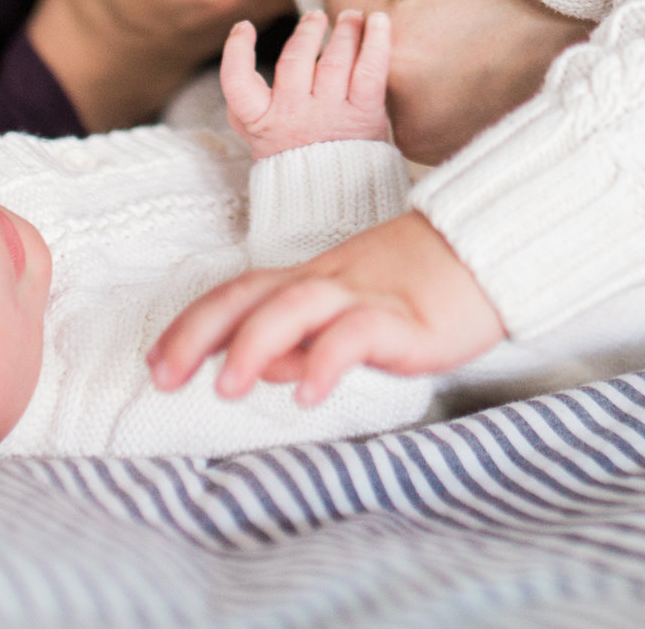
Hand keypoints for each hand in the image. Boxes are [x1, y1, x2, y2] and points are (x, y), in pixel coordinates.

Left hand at [148, 212, 506, 405]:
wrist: (489, 251)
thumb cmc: (419, 286)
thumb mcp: (351, 313)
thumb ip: (303, 340)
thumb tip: (258, 370)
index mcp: (311, 280)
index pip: (238, 295)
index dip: (192, 325)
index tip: (154, 362)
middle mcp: (326, 282)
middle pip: (250, 295)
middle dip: (198, 334)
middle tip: (160, 376)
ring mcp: (364, 295)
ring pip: (295, 307)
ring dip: (253, 345)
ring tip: (225, 389)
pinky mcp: (403, 317)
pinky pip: (357, 334)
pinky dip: (327, 360)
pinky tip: (308, 393)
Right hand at [221, 9, 391, 158]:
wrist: (336, 205)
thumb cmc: (297, 167)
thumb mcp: (259, 142)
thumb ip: (245, 109)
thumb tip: (236, 61)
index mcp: (264, 123)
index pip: (238, 83)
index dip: (236, 51)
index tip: (243, 27)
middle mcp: (294, 116)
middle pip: (296, 61)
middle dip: (307, 33)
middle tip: (316, 16)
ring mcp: (330, 115)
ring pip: (333, 60)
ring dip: (343, 31)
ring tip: (350, 17)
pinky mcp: (364, 116)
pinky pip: (370, 71)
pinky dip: (375, 43)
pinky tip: (378, 21)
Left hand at [322, 0, 590, 164]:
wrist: (595, 56)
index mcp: (399, 44)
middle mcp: (396, 99)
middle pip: (353, 35)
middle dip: (371, 2)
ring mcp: (414, 131)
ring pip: (373, 70)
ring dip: (389, 40)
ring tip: (435, 16)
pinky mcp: (431, 148)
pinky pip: (400, 100)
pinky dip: (411, 74)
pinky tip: (449, 52)